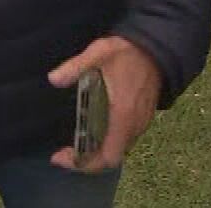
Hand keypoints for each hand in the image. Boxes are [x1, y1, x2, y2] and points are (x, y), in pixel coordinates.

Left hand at [47, 36, 161, 172]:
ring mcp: (141, 123)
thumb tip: (53, 79)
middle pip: (111, 158)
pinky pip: (124, 140)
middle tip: (64, 152)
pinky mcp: (142, 118)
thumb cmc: (128, 52)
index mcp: (123, 115)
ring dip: (97, 152)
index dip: (84, 163)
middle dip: (86, 160)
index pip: (108, 157)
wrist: (157, 47)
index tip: (61, 156)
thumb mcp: (100, 52)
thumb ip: (76, 66)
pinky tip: (93, 130)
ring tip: (75, 143)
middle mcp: (134, 125)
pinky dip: (107, 143)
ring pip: (118, 150)